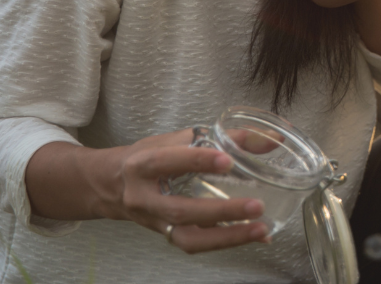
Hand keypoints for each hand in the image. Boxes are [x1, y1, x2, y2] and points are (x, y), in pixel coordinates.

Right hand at [95, 130, 269, 252]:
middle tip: (256, 206)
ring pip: (188, 238)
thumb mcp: (175, 138)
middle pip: (180, 210)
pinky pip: (195, 244)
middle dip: (220, 211)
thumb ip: (220, 137)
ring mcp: (155, 221)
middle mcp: (144, 197)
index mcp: (143, 164)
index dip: (197, 160)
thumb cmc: (148, 156)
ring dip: (227, 237)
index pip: (167, 161)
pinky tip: (254, 236)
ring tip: (260, 230)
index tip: (227, 161)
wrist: (111, 186)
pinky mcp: (166, 235)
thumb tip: (269, 139)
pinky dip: (225, 241)